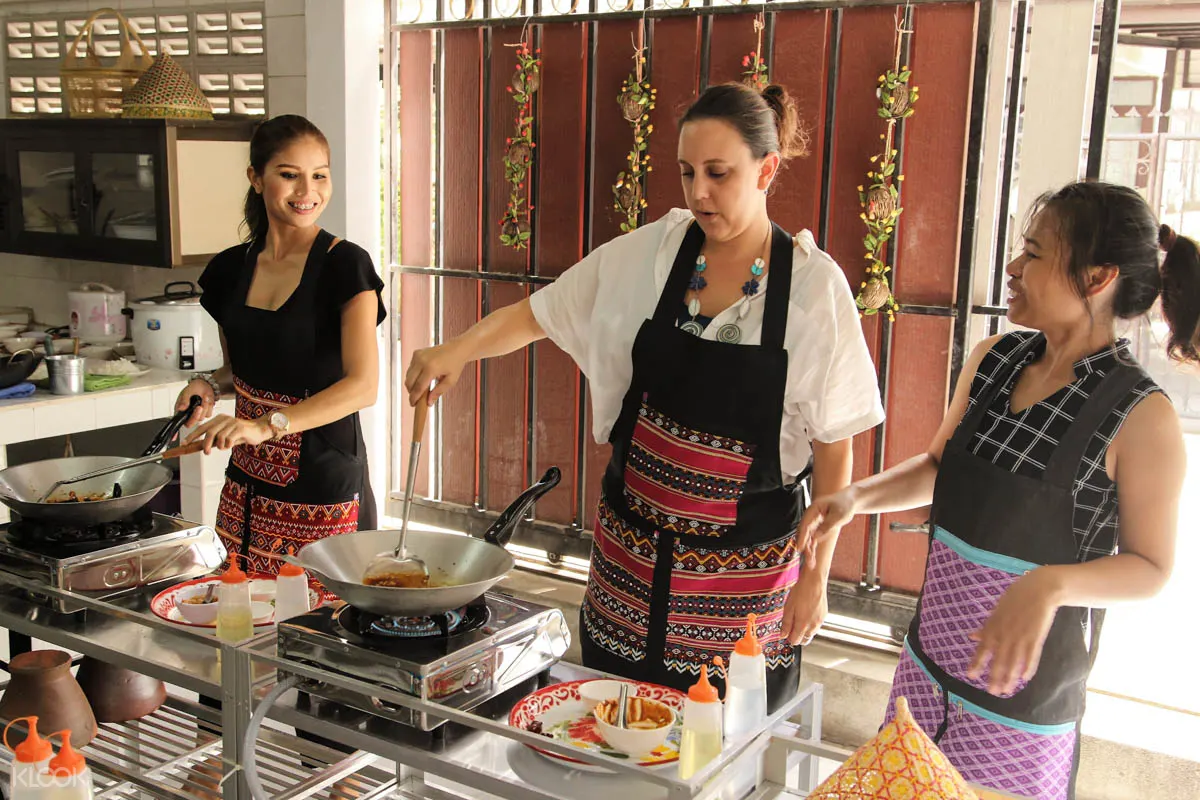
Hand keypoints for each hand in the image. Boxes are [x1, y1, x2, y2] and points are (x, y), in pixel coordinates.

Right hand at [177, 379, 214, 426]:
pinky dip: (209, 407)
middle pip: (191, 423)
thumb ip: (184, 400)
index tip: (192, 414)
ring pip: (201, 418)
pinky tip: (207, 399)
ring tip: (204, 396)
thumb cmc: (194, 388)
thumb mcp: (187, 391)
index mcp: (180, 410)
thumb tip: (180, 408)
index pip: (181, 421)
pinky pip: (208, 414)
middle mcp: (188, 414)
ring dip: (204, 407)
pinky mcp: (205, 413)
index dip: (186, 421)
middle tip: (199, 406)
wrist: (205, 384)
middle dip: (196, 415)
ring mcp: (197, 414)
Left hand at [183, 415, 271, 453]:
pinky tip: (232, 445)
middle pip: (209, 432)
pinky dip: (228, 445)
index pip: (202, 427)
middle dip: (205, 444)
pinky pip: (229, 440)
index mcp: (219, 419)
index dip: (192, 436)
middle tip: (206, 453)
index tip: (184, 444)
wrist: (259, 430)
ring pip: (219, 437)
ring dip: (220, 446)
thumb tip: (200, 447)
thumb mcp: (226, 436)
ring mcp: (232, 423)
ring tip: (224, 447)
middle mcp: (224, 419)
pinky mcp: (240, 428)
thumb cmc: (241, 434)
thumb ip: (214, 440)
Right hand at [405, 342, 467, 406]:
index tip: (413, 404)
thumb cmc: (455, 365)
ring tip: (422, 389)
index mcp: (431, 368)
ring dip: (412, 384)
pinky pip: (410, 369)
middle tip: (417, 399)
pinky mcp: (416, 353)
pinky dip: (414, 375)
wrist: (456, 349)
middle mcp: (422, 360)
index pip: (419, 387)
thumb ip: (438, 392)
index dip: (415, 397)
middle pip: (409, 382)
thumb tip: (428, 403)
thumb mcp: (451, 381)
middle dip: (411, 392)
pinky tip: (423, 377)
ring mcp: (418, 356)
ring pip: (408, 376)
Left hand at [781, 566, 827, 645]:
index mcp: (802, 625)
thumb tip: (783, 635)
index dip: (789, 638)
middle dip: (797, 637)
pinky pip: (817, 626)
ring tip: (799, 620)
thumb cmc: (800, 593)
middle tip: (791, 628)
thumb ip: (786, 624)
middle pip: (804, 640)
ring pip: (811, 634)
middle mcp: (813, 626)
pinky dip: (811, 625)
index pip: (795, 641)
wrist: (814, 582)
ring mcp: (820, 622)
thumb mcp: (788, 608)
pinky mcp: (824, 616)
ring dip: (804, 631)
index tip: (786, 633)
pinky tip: (807, 615)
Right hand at [796, 488, 857, 570]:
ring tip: (811, 564)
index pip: (805, 525)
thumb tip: (815, 537)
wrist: (849, 501)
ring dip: (808, 551)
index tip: (800, 549)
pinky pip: (813, 540)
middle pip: (804, 533)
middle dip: (805, 547)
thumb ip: (826, 526)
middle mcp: (810, 517)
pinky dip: (812, 549)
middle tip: (809, 561)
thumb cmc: (844, 505)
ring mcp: (813, 523)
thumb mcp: (838, 515)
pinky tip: (813, 560)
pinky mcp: (817, 529)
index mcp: (813, 510)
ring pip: (807, 539)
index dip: (802, 538)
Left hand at [967, 568, 1062, 695]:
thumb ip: (986, 627)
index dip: (977, 662)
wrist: (1038, 590)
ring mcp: (1021, 636)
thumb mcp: (996, 611)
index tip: (970, 675)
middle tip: (992, 691)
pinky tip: (1025, 679)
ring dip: (1010, 677)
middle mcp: (1005, 633)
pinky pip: (1032, 656)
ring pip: (1014, 661)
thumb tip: (971, 636)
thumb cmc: (1015, 599)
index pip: (983, 648)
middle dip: (994, 676)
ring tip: (1006, 690)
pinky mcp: (1036, 637)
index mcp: (994, 626)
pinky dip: (1029, 667)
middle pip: (999, 659)